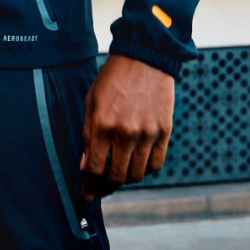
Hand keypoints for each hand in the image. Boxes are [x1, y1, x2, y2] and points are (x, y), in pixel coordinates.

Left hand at [79, 54, 173, 198]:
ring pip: (137, 174)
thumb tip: (85, 166)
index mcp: (103, 124)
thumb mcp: (92, 102)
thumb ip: (88, 135)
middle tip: (100, 189)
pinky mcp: (164, 132)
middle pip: (116, 176)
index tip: (87, 192)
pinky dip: (145, 170)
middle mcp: (125, 133)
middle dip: (105, 187)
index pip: (95, 168)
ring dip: (125, 179)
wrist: (145, 58)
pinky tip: (136, 164)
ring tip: (117, 175)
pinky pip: (155, 164)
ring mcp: (147, 134)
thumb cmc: (113, 78)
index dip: (90, 184)